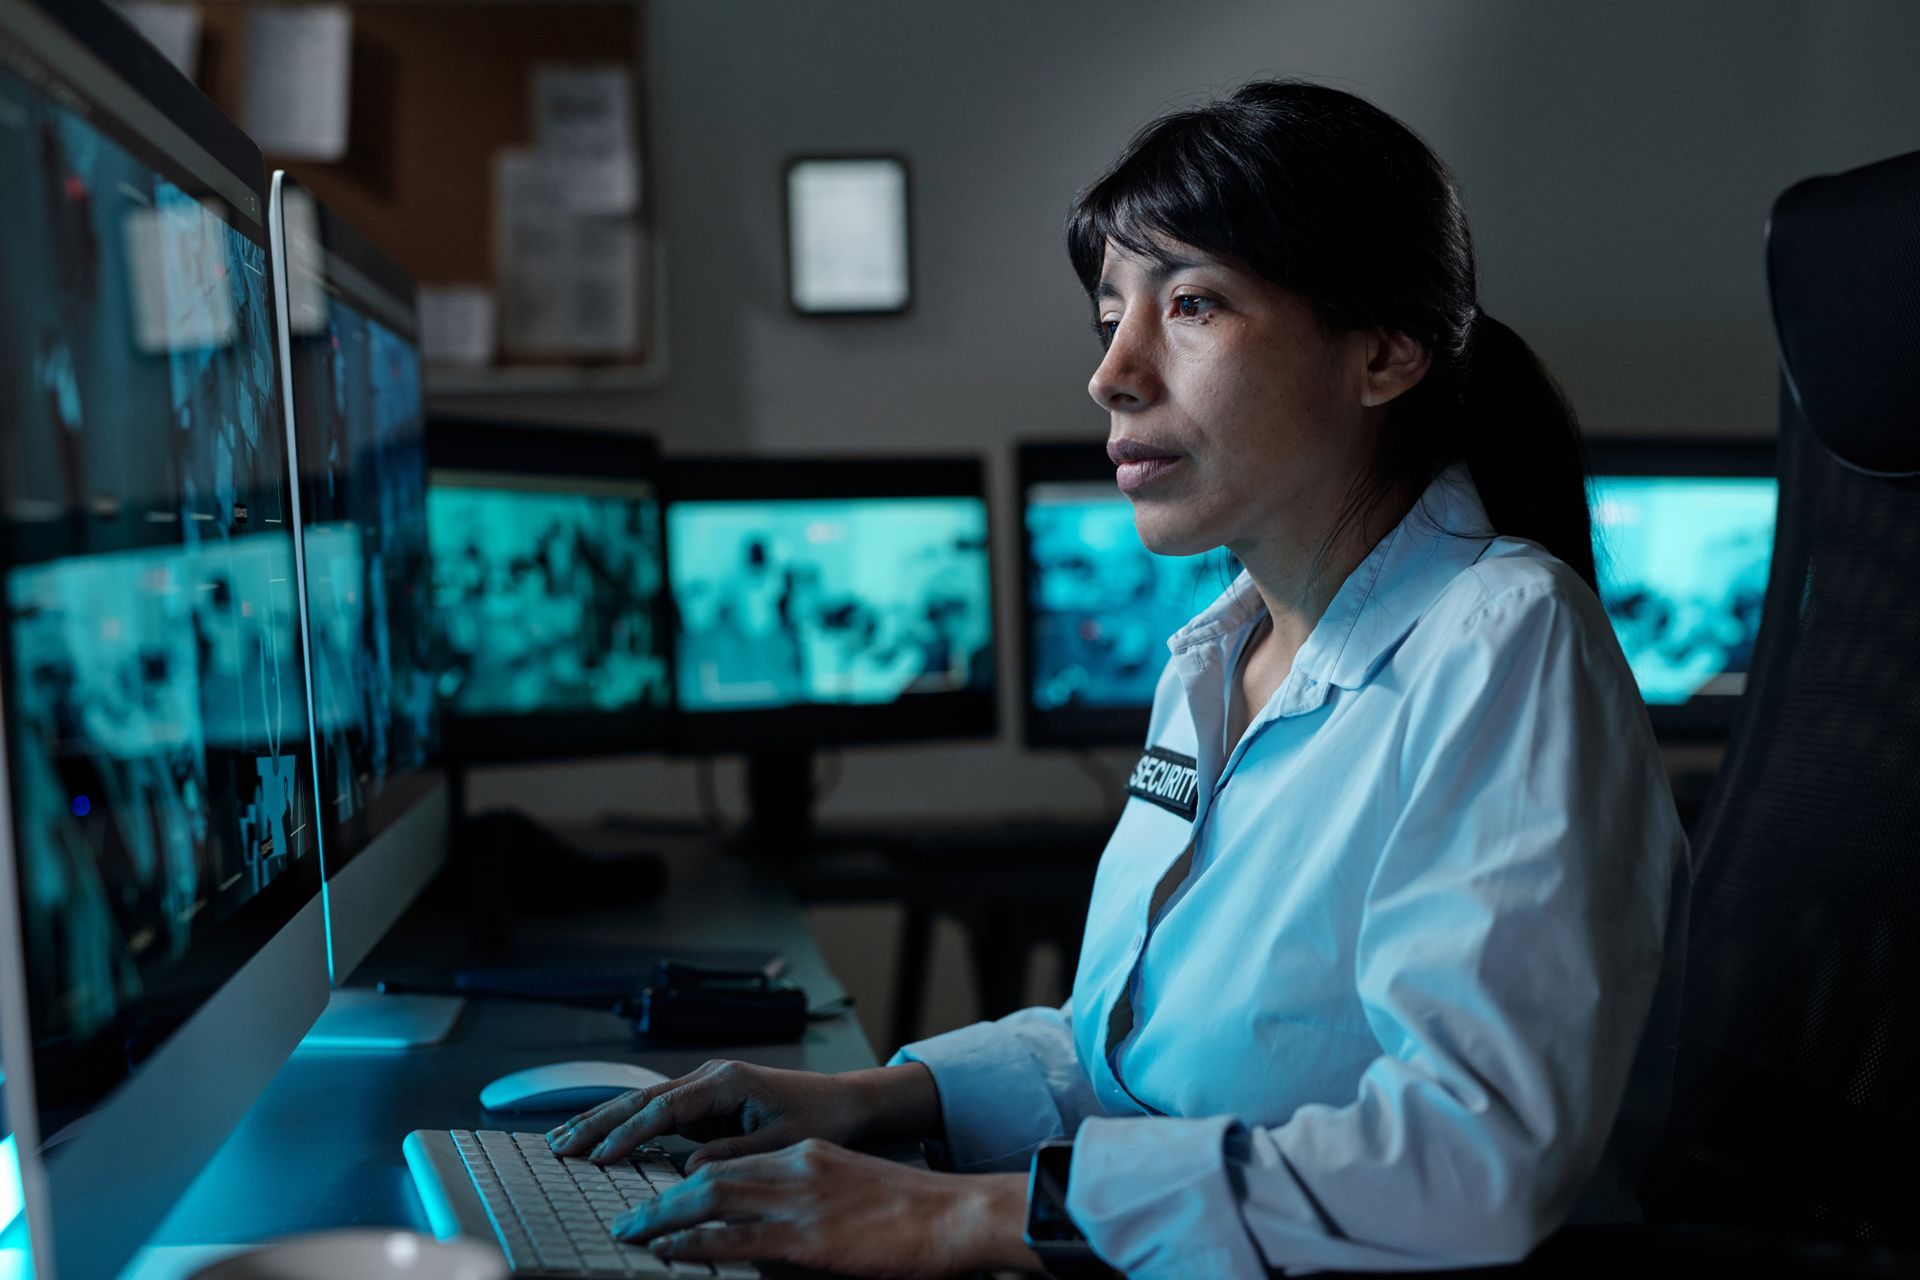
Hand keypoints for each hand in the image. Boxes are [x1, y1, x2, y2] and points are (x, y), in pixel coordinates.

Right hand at [546, 1060, 937, 1169]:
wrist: (843, 1102)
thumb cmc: (818, 1119)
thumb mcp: (780, 1144)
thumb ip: (734, 1154)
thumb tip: (689, 1169)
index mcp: (726, 1081)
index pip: (664, 1109)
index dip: (628, 1134)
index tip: (597, 1157)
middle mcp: (709, 1078)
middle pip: (641, 1099)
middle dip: (596, 1122)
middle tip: (556, 1145)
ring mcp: (705, 1087)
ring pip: (642, 1103)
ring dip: (602, 1122)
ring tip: (561, 1140)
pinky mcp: (706, 1102)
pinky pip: (656, 1114)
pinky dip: (625, 1126)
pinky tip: (599, 1141)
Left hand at [609, 1139, 1037, 1277]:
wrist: (956, 1215)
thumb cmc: (912, 1214)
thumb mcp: (851, 1193)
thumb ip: (809, 1201)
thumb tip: (770, 1229)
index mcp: (807, 1156)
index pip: (731, 1163)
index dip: (686, 1182)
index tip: (657, 1200)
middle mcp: (796, 1168)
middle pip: (709, 1176)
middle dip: (660, 1198)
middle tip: (626, 1217)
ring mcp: (800, 1200)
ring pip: (711, 1199)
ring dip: (662, 1217)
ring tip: (630, 1232)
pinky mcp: (808, 1236)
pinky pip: (736, 1238)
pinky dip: (694, 1243)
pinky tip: (667, 1251)